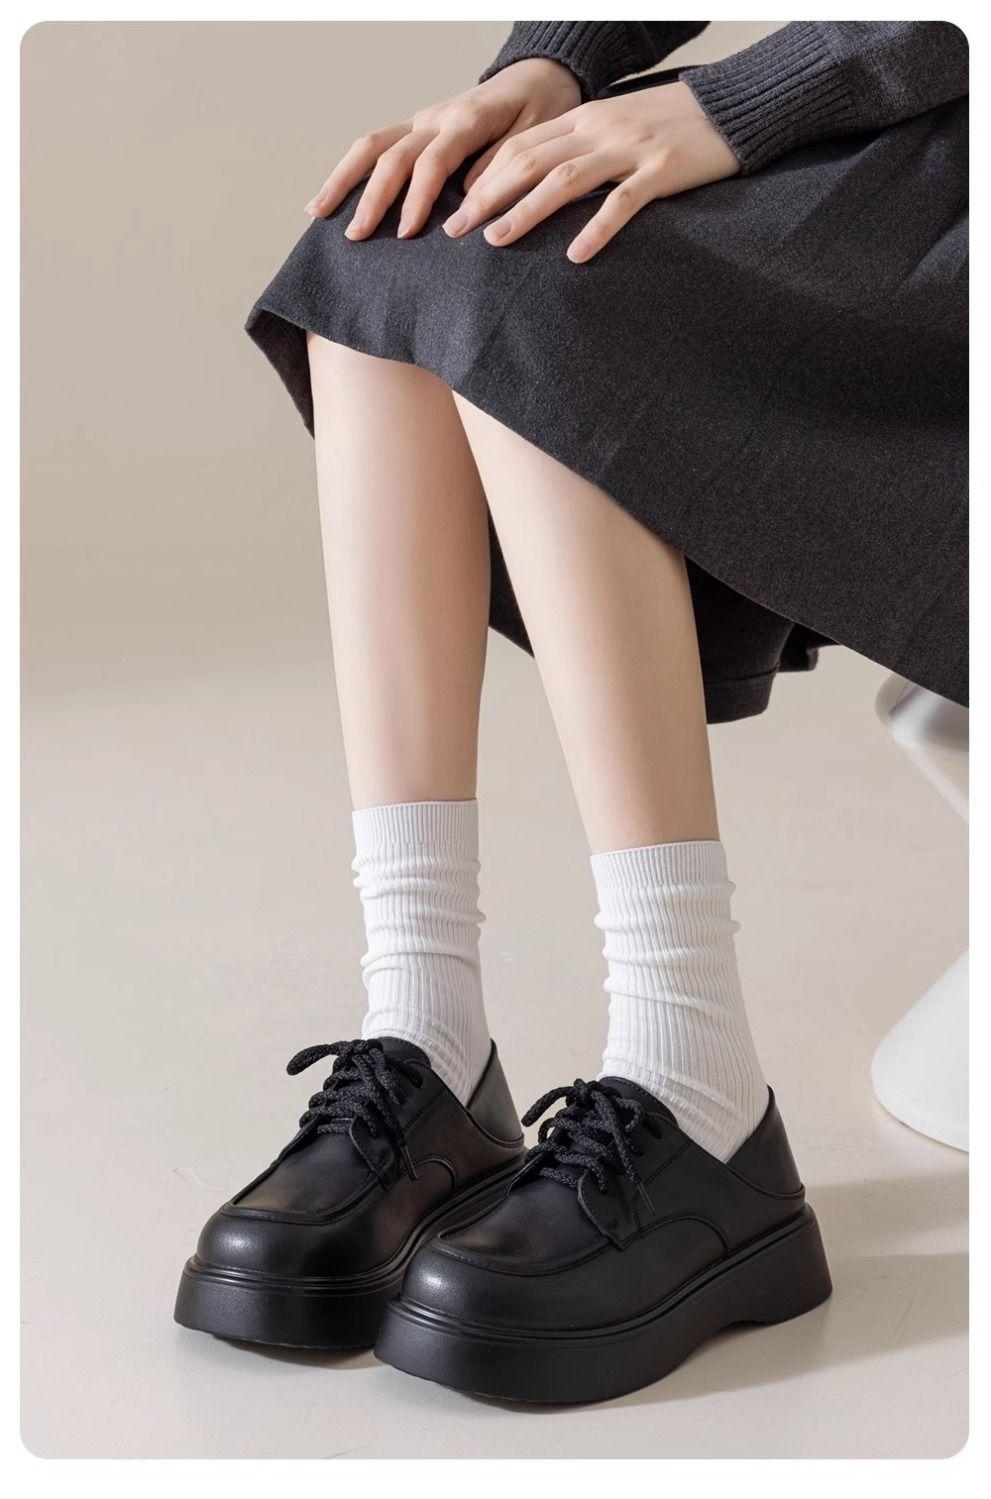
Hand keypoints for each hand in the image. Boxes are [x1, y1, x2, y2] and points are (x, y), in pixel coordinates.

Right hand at [305, 59, 581, 239]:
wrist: (539, 76)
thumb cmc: (542, 110)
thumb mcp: (535, 137)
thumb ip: (503, 165)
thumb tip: (470, 198)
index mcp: (467, 120)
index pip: (433, 162)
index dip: (417, 198)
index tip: (405, 234)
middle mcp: (436, 117)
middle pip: (393, 155)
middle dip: (371, 197)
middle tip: (356, 236)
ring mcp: (422, 121)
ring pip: (372, 145)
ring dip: (344, 179)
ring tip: (318, 213)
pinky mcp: (416, 128)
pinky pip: (375, 146)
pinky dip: (349, 170)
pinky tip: (330, 197)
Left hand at [443, 81, 739, 261]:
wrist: (731, 107)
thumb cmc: (672, 126)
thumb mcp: (618, 131)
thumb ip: (582, 151)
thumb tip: (541, 187)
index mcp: (585, 119)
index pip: (521, 146)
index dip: (484, 177)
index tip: (456, 209)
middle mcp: (600, 129)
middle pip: (530, 161)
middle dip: (487, 196)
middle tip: (456, 230)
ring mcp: (630, 149)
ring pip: (565, 179)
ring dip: (525, 211)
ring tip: (495, 241)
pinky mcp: (662, 171)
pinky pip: (623, 202)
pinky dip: (597, 229)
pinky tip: (575, 256)